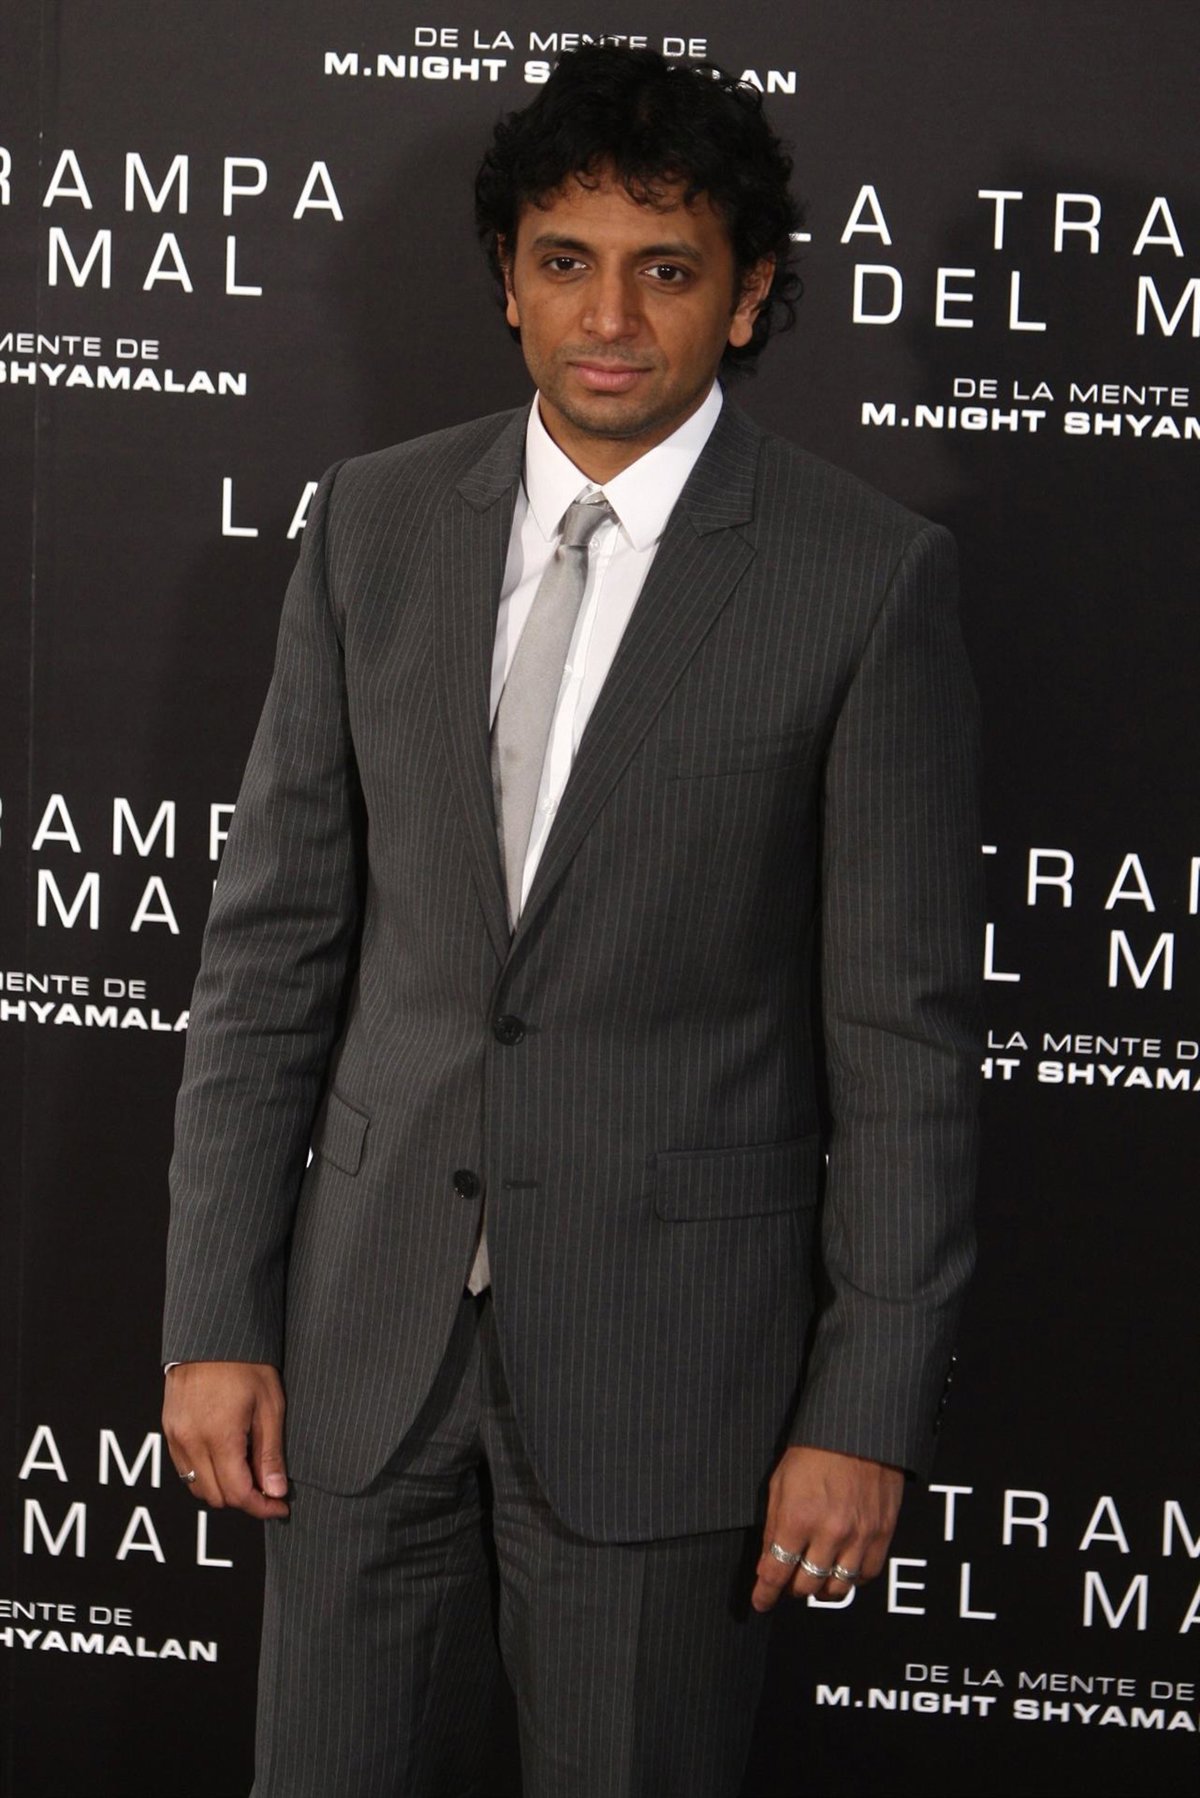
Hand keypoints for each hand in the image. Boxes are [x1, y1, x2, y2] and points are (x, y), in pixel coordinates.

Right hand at [163, 1361, 289, 1519]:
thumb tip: (276, 1492)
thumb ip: (270, 1453)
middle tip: (268, 1487)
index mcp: (219, 1437)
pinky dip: (205, 1474)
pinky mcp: (168, 1430)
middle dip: (244, 1500)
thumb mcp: (270, 1406)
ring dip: (223, 1489)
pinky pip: (184, 1469)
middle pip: (216, 1497)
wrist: (211, 1335)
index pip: (238, 1494)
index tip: (280, 1506)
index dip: (262, 1507)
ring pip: (197, 1488)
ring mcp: (175, 1437)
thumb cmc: (246, 1364)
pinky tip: (225, 1458)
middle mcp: (190, 1442)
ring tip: (248, 1471)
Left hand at [751, 1444, 902, 1611]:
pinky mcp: (881, 1533)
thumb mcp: (780, 1484)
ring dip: (821, 1589)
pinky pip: (866, 1575)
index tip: (760, 1602)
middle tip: (789, 1581)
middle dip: (792, 1589)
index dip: (765, 1594)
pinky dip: (852, 1579)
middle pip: (806, 1586)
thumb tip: (767, 1562)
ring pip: (838, 1588)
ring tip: (815, 1579)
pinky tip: (842, 1569)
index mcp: (798, 1518)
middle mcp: (829, 1532)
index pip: (776, 1572)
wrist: (857, 1429)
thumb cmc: (814, 1450)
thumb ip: (773, 1527)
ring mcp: (858, 1535)